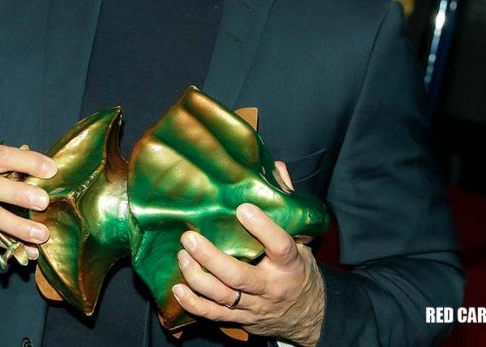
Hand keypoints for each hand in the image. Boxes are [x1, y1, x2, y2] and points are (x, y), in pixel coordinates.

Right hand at [0, 145, 57, 259]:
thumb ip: (10, 170)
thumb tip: (48, 177)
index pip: (1, 156)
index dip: (27, 161)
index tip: (51, 169)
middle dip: (19, 194)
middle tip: (43, 201)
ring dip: (19, 226)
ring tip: (42, 234)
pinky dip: (12, 244)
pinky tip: (30, 249)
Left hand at [171, 162, 325, 345]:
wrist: (308, 316)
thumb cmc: (299, 271)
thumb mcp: (303, 241)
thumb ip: (288, 206)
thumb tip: (277, 167)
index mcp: (290, 265)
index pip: (280, 246)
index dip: (263, 227)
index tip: (242, 207)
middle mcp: (271, 287)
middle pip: (238, 276)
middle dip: (210, 258)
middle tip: (189, 237)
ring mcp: (254, 306)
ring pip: (222, 296)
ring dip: (197, 277)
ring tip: (181, 255)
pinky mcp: (240, 319)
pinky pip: (213, 315)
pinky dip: (193, 303)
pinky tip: (178, 287)